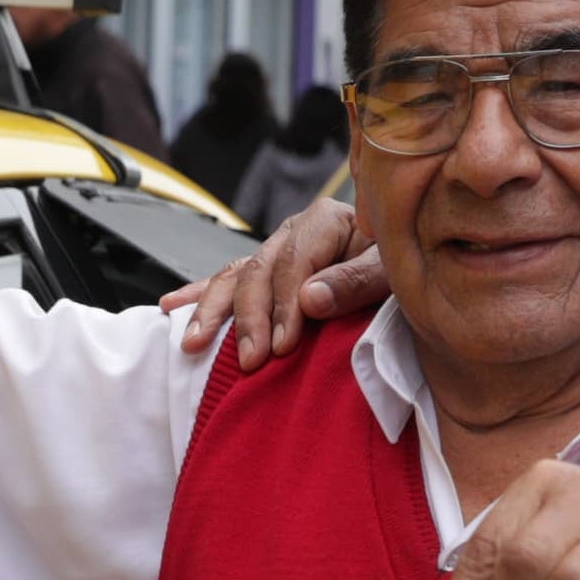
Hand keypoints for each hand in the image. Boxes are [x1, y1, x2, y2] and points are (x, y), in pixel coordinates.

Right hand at [163, 197, 387, 367]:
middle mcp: (295, 230)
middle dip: (249, 318)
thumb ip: (356, 283)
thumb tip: (309, 298)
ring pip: (234, 276)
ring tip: (195, 343)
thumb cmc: (402, 271)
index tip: (282, 345)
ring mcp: (276, 249)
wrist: (407, 270)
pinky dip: (199, 296)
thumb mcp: (393, 274)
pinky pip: (225, 280)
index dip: (285, 305)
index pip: (295, 263)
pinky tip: (172, 309)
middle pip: (258, 270)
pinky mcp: (265, 270)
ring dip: (212, 312)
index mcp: (328, 220)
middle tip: (250, 359)